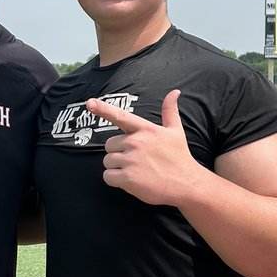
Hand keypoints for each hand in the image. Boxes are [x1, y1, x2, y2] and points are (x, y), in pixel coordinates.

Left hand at [87, 89, 203, 205]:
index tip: (90, 103)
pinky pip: (108, 176)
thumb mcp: (176, 131)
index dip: (103, 109)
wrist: (187, 184)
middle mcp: (136, 142)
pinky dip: (115, 180)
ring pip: (107, 161)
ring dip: (116, 167)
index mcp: (146, 130)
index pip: (121, 116)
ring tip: (135, 170)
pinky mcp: (128, 178)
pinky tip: (130, 181)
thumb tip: (175, 92)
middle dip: (118, 152)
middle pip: (109, 144)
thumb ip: (170, 111)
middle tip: (136, 160)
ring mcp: (132, 160)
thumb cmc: (180, 157)